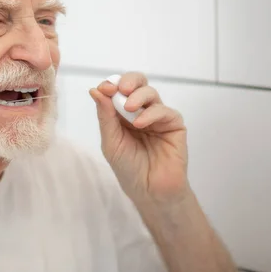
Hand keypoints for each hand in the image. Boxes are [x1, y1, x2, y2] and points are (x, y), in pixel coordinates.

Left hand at [89, 72, 188, 204]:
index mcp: (122, 113)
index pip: (118, 89)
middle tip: (120, 88)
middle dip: (129, 81)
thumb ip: (105, 116)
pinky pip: (164, 111)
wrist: (149, 190)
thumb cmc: (128, 168)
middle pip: (138, 83)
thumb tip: (96, 90)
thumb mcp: (111, 141)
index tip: (104, 88)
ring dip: (137, 97)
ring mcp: (158, 117)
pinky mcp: (174, 125)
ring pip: (151, 93)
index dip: (112, 84)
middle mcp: (141, 111)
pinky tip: (140, 124)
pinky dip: (151, 114)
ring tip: (128, 108)